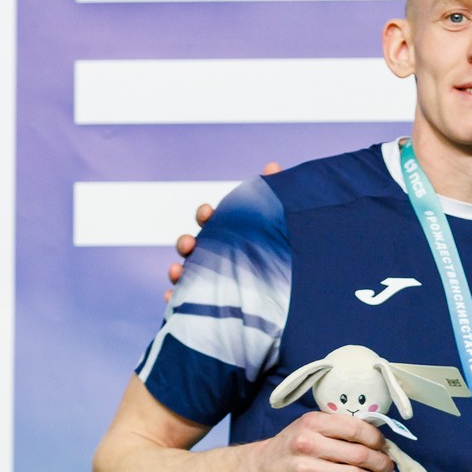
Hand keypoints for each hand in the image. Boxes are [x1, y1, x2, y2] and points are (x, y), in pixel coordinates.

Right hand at [167, 162, 281, 297]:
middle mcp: (218, 257)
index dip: (205, 216)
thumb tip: (273, 166)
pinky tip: (173, 298)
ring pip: (187, 275)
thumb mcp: (283, 224)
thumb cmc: (285, 254)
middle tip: (189, 244)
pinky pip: (189, 303)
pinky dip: (176, 299)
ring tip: (176, 271)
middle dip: (186, 243)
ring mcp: (214, 281)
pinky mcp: (215, 305)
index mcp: (230, 235)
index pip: (211, 222)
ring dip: (177, 271)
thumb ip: (276, 195)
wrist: (298, 294)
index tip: (207, 212)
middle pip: (193, 248)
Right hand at [242, 411, 392, 471]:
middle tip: (388, 468)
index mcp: (313, 422)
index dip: (377, 439)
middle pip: (359, 455)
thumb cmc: (293, 446)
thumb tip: (378, 440)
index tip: (384, 446)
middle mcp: (307, 443)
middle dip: (381, 463)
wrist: (259, 469)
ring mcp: (304, 469)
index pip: (356, 428)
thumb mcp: (310, 426)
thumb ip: (338, 429)